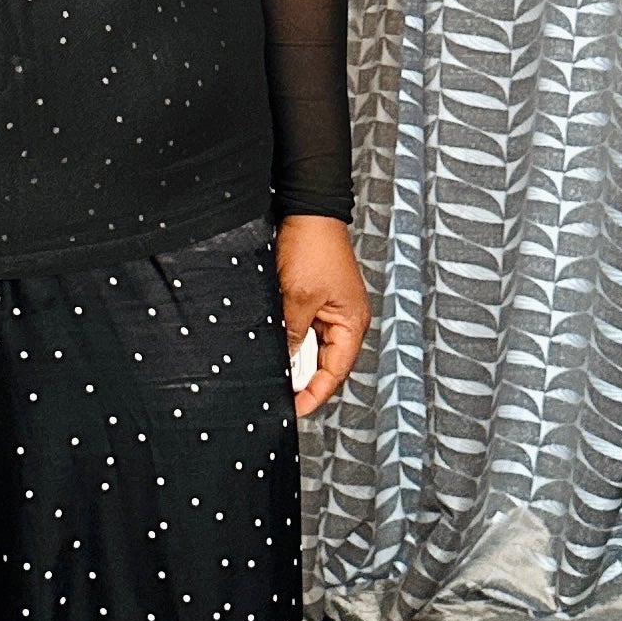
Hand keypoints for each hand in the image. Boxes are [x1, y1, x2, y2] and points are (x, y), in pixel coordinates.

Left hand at [275, 214, 370, 418]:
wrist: (306, 209)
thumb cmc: (313, 247)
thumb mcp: (298, 297)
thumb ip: (290, 333)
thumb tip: (281, 363)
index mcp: (352, 323)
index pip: (335, 372)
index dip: (315, 394)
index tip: (294, 410)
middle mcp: (344, 320)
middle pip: (324, 362)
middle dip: (302, 379)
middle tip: (275, 396)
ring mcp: (329, 309)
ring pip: (309, 346)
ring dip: (291, 358)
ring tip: (270, 375)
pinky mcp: (313, 298)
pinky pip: (300, 328)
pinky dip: (286, 338)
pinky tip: (270, 346)